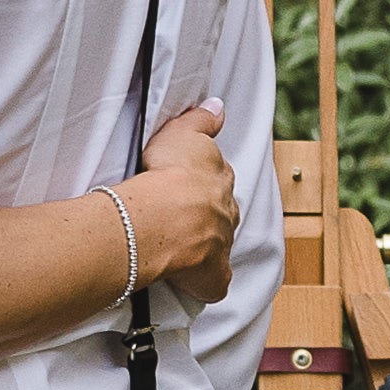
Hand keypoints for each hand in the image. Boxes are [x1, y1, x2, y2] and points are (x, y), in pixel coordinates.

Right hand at [124, 97, 235, 304]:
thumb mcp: (183, 132)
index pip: (218, 180)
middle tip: (181, 217)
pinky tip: (191, 282)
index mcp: (219, 179)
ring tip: (179, 247)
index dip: (203, 184)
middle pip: (222, 213)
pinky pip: (214, 282)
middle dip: (208, 215)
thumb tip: (218, 106)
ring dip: (204, 246)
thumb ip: (202, 120)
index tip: (188, 186)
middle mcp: (225, 211)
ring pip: (218, 244)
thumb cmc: (169, 174)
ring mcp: (221, 244)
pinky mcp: (213, 275)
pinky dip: (205, 283)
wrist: (163, 215)